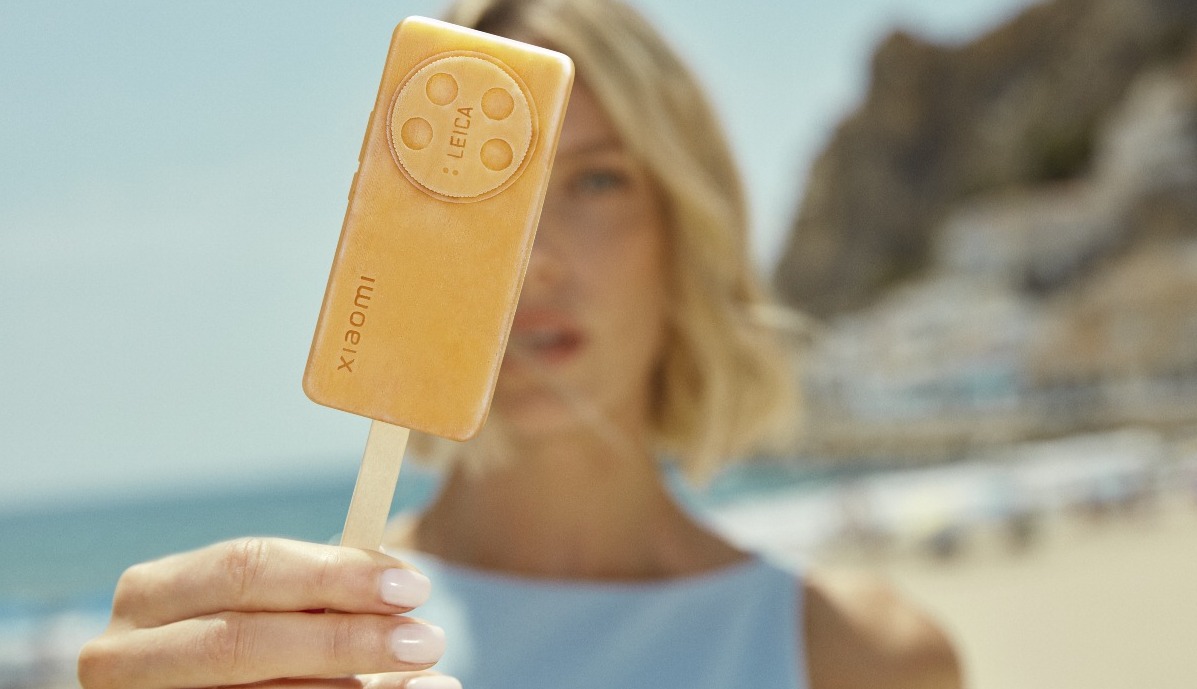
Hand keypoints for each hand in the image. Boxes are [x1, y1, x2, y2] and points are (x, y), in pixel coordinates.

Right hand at [78, 537, 460, 688]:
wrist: (196, 688)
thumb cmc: (251, 648)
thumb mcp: (274, 614)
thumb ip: (323, 598)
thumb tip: (405, 590)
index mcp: (152, 593)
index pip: (245, 567)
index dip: (332, 575)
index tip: (413, 585)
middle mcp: (122, 654)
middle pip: (240, 641)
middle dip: (342, 639)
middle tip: (426, 639)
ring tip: (421, 680)